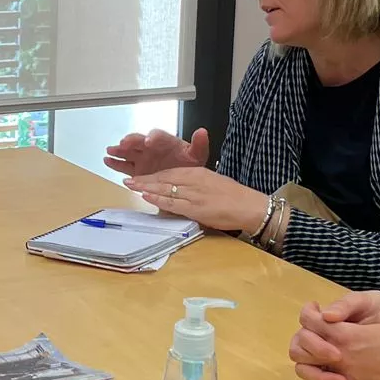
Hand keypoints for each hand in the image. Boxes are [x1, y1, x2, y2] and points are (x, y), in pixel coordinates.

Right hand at [104, 127, 208, 177]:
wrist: (186, 179)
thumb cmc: (190, 164)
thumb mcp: (198, 155)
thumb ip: (199, 144)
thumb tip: (202, 132)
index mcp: (166, 142)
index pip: (158, 136)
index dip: (153, 137)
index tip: (149, 140)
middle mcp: (152, 148)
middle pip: (139, 140)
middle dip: (131, 141)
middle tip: (124, 143)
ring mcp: (143, 159)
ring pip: (128, 151)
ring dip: (119, 150)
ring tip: (111, 150)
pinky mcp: (137, 170)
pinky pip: (124, 165)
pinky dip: (115, 163)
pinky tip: (107, 160)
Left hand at [123, 166, 269, 232]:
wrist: (249, 206)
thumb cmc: (234, 196)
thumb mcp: (213, 183)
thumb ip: (196, 185)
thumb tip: (182, 190)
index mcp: (198, 172)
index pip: (171, 172)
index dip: (154, 175)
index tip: (141, 176)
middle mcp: (194, 180)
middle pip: (164, 178)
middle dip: (145, 179)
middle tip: (129, 180)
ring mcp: (193, 193)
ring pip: (165, 188)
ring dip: (146, 187)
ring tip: (131, 186)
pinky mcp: (195, 207)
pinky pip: (172, 202)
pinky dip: (157, 198)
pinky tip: (146, 195)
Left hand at [288, 296, 379, 379]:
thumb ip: (357, 317)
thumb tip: (342, 322)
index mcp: (344, 335)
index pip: (311, 322)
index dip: (308, 313)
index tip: (313, 309)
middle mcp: (338, 358)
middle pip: (301, 348)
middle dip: (305, 337)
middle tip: (316, 332)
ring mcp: (345, 378)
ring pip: (310, 373)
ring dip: (311, 363)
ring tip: (323, 356)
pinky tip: (337, 377)